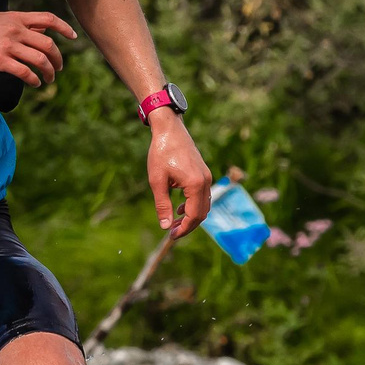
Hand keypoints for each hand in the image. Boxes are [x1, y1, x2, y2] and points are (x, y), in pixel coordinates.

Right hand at [0, 12, 73, 84]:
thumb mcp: (0, 20)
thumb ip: (21, 25)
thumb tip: (42, 31)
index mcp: (16, 18)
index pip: (48, 19)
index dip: (64, 27)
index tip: (73, 37)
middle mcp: (14, 30)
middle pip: (47, 44)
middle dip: (57, 58)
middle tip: (58, 68)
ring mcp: (7, 45)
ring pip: (39, 59)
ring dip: (49, 72)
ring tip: (49, 79)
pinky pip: (24, 72)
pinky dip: (33, 79)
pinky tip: (34, 83)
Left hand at [147, 112, 211, 237]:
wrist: (170, 129)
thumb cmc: (161, 153)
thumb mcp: (157, 181)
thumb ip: (162, 205)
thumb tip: (165, 226)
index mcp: (195, 185)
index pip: (194, 216)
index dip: (183, 229)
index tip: (171, 236)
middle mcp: (205, 182)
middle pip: (202, 213)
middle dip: (188, 225)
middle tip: (171, 232)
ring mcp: (207, 177)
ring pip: (204, 205)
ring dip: (191, 216)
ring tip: (174, 222)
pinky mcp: (204, 173)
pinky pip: (203, 196)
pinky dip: (193, 205)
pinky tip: (179, 207)